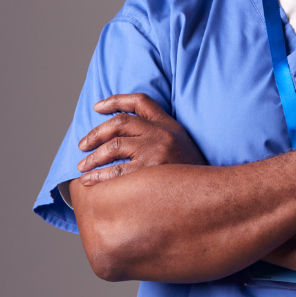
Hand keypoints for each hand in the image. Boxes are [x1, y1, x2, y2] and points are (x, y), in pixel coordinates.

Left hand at [77, 93, 206, 184]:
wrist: (214, 196)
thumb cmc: (192, 175)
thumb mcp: (182, 146)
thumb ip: (160, 136)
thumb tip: (125, 139)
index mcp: (170, 125)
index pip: (140, 101)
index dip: (116, 100)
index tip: (97, 107)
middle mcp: (162, 134)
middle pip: (120, 123)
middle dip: (95, 134)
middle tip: (82, 146)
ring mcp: (157, 151)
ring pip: (114, 146)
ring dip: (93, 156)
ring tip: (82, 167)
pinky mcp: (151, 172)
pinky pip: (116, 171)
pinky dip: (99, 176)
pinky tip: (89, 181)